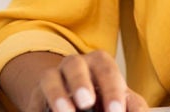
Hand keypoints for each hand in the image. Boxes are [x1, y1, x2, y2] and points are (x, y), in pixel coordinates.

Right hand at [15, 51, 148, 111]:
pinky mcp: (37, 96)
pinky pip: (36, 99)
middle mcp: (74, 65)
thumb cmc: (103, 98)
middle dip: (81, 83)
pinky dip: (43, 107)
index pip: (107, 70)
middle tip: (87, 102)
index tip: (116, 111)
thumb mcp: (120, 100)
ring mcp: (53, 78)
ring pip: (50, 78)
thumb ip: (133, 106)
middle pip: (75, 65)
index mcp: (99, 63)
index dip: (112, 90)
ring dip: (57, 95)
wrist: (73, 99)